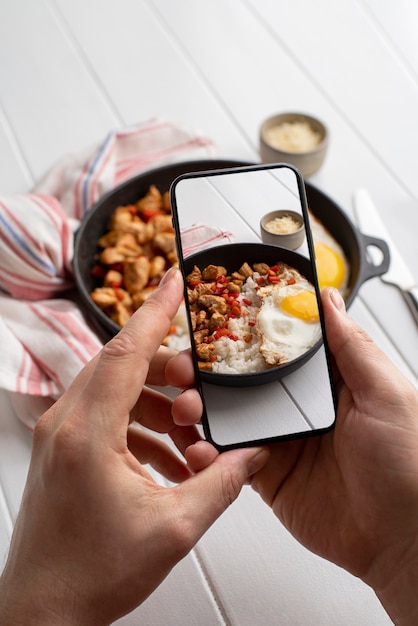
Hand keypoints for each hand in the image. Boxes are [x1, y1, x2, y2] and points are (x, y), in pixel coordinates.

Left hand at [0, 268, 267, 625]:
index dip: (156, 312)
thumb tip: (253, 455)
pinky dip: (141, 425)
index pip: (126, 353)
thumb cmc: (91, 574)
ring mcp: (59, 436)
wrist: (44, 610)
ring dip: (157, 403)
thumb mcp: (174, 528)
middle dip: (169, 370)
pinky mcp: (63, 450)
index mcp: (88, 434)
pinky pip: (107, 417)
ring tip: (190, 434)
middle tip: (202, 389)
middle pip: (123, 367)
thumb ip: (222, 483)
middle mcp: (65, 425)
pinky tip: (168, 458)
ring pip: (116, 392)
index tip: (175, 281)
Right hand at [187, 287, 417, 624]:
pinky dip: (206, 453)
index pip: (275, 346)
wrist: (400, 539)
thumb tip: (328, 300)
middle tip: (185, 366)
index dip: (243, 332)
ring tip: (184, 406)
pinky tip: (197, 448)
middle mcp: (297, 406)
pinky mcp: (265, 474)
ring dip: (199, 409)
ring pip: (227, 416)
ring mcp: (279, 439)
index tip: (212, 320)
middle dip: (208, 370)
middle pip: (242, 379)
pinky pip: (227, 459)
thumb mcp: (386, 394)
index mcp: (325, 381)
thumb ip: (352, 347)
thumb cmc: (408, 464)